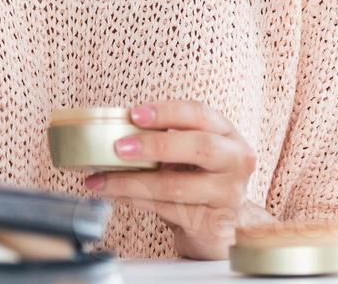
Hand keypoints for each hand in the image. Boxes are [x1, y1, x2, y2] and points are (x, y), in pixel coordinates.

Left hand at [82, 100, 271, 259]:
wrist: (218, 225)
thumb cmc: (196, 180)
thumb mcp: (188, 153)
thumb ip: (164, 137)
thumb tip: (113, 127)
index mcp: (228, 135)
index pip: (200, 114)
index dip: (166, 112)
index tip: (134, 114)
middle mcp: (237, 162)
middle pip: (200, 147)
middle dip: (155, 145)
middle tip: (119, 147)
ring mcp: (229, 195)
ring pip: (177, 186)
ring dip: (132, 182)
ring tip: (101, 180)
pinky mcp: (214, 223)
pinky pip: (169, 211)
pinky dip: (137, 201)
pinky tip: (116, 195)